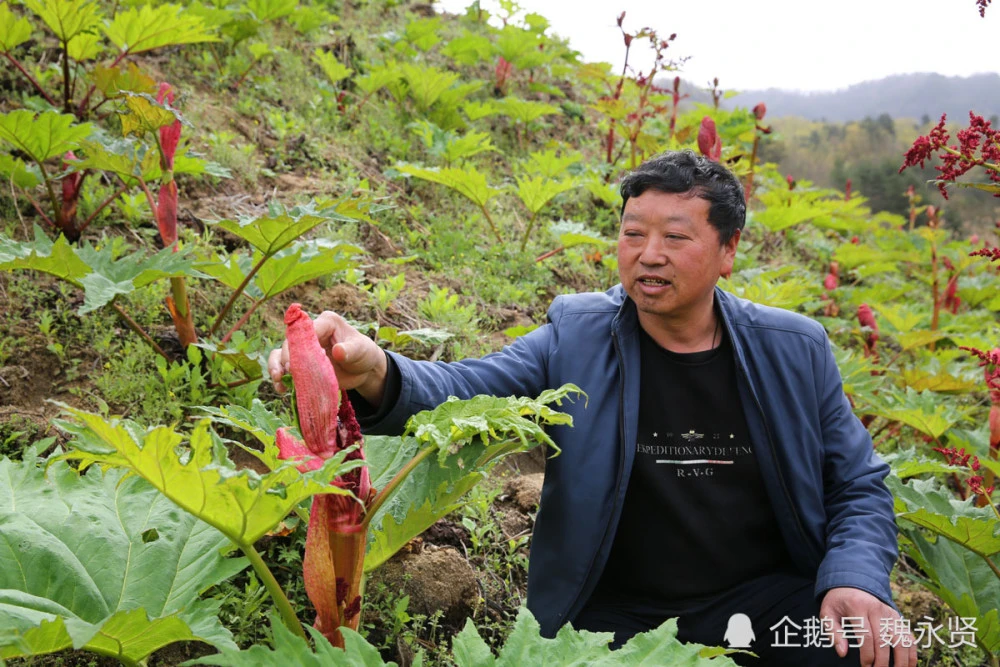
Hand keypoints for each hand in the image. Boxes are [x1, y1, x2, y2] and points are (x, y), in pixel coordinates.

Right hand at [268, 310, 387, 405]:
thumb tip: (338, 351)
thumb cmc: (363, 353)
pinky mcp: (300, 363)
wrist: (363, 369)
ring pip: (280, 353)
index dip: (300, 344)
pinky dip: (280, 377)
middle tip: (290, 373)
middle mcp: (311, 332)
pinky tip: (282, 388)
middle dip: (286, 357)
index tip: (297, 361)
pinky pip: (283, 367)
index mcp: (326, 322)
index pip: (308, 329)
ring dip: (276, 366)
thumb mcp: (361, 350)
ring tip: (278, 380)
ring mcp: (303, 348)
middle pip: (290, 342)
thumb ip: (350, 350)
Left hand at [820, 587, 916, 666]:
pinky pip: (909, 636)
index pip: (866, 636)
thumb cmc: (838, 601)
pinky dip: (912, 652)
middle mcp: (877, 610)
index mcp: (858, 607)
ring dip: (901, 660)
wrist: (852, 583)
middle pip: (885, 641)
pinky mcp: (898, 617)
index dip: (868, 655)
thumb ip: (833, 632)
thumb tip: (842, 652)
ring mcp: (890, 613)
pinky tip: (910, 665)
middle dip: (883, 661)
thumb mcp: (827, 612)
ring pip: (901, 640)